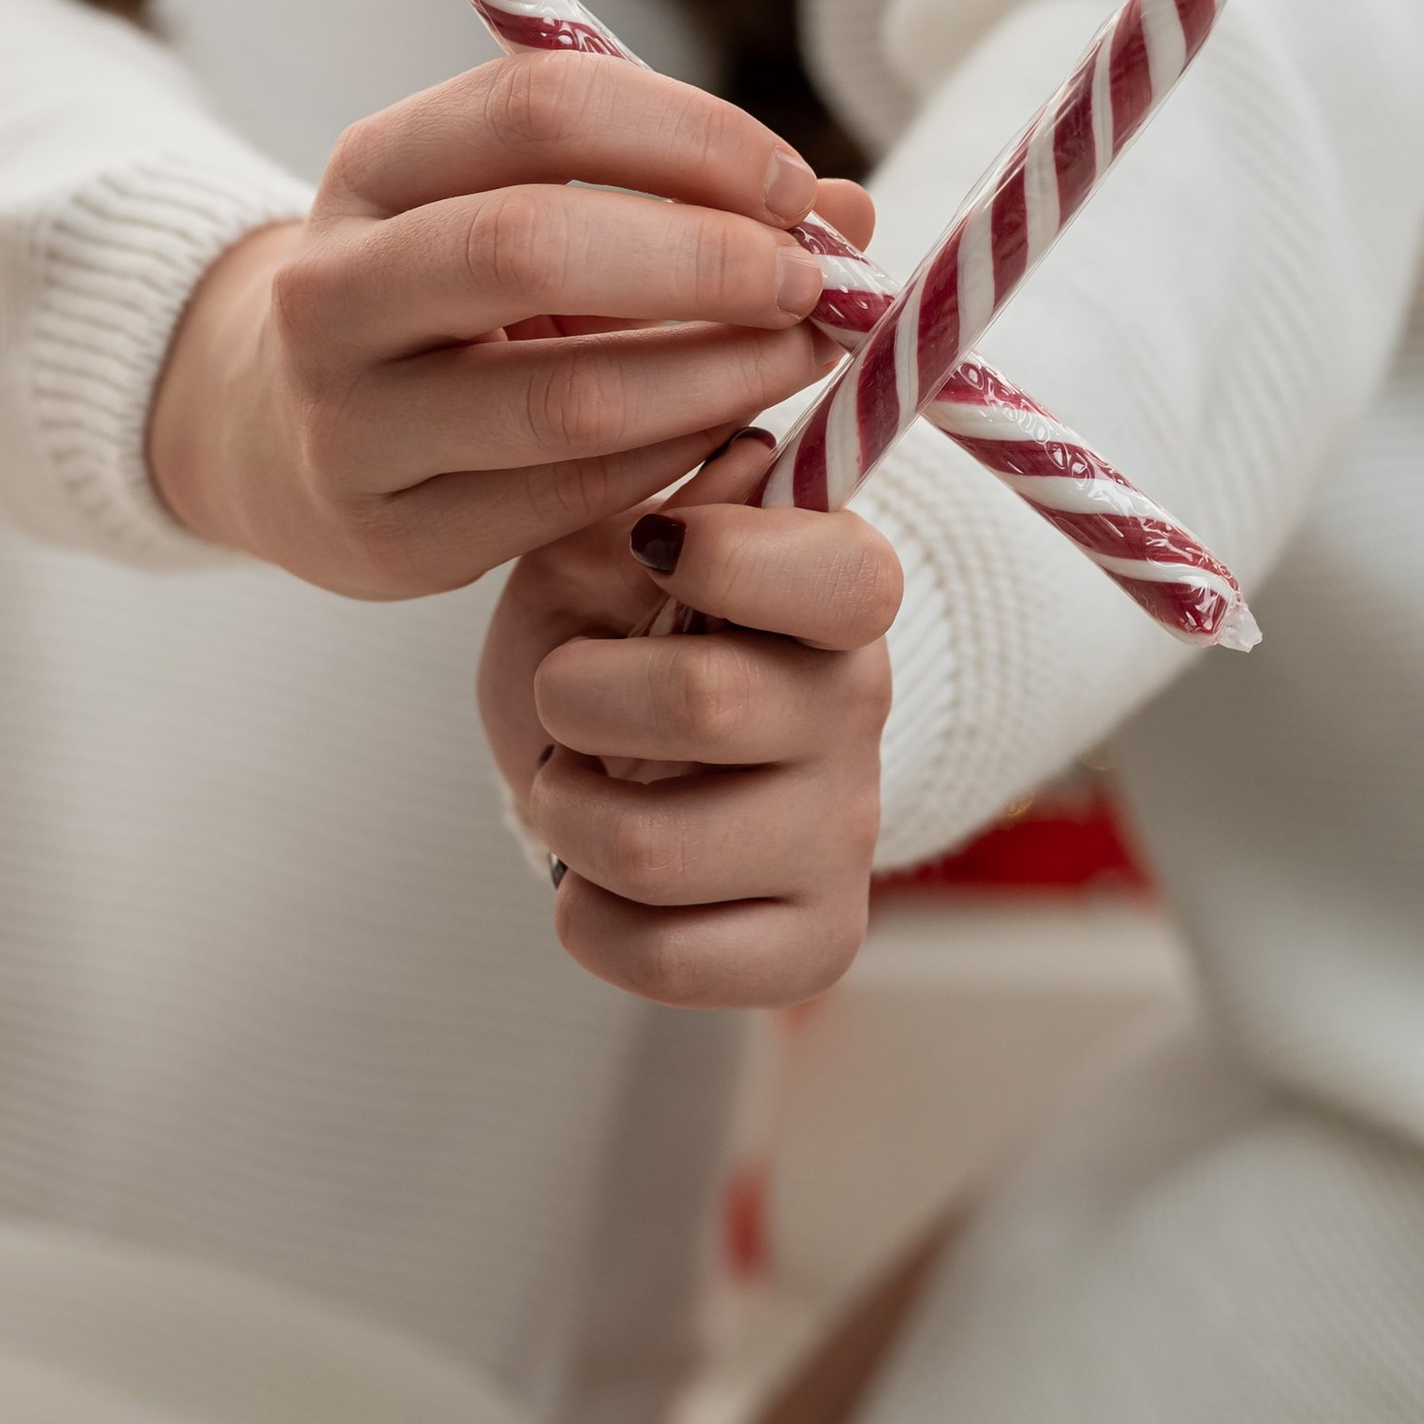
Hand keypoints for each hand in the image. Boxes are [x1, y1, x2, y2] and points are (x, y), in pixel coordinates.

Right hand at [146, 53, 861, 600]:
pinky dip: (673, 461)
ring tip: (802, 356)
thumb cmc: (453, 300)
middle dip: (705, 259)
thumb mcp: (528, 214)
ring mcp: (349, 422)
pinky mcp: (390, 539)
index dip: (688, 136)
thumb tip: (849, 213)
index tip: (796, 187)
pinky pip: (564, 502)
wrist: (285, 435)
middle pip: (530, 245)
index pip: (537, 108)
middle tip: (814, 282)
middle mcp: (333, 287)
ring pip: (562, 397)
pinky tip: (733, 433)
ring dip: (717, 375)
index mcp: (371, 167)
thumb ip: (676, 197)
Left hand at [481, 424, 900, 1009]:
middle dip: (577, 698)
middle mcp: (859, 707)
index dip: (729, 558)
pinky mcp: (816, 939)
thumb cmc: (603, 628)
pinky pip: (669, 959)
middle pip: (706, 705)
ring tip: (570, 788)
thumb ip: (654, 502)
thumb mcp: (598, 543)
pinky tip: (593, 881)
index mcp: (836, 588)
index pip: (843, 576)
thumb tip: (742, 465)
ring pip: (655, 848)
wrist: (600, 756)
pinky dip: (588, 922)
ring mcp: (845, 832)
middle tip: (564, 696)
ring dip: (564, 814)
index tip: (652, 551)